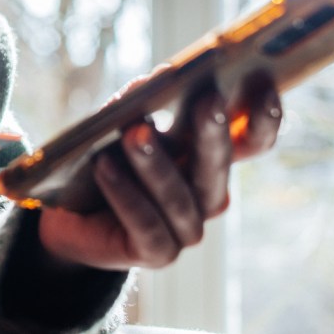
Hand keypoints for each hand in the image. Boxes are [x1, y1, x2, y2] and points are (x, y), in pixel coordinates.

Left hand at [37, 74, 281, 270]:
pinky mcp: (157, 253)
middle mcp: (208, 195)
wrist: (67, 212)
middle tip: (207, 100)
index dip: (264, 118)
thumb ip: (142, 101)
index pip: (251, 142)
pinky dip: (124, 193)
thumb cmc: (105, 155)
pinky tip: (104, 168)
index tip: (266, 86)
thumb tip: (155, 80)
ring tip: (134, 133)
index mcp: (210, 158)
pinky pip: (145, 224)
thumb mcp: (122, 122)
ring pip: (179, 196)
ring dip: (155, 163)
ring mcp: (186, 229)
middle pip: (218, 165)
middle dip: (212, 132)